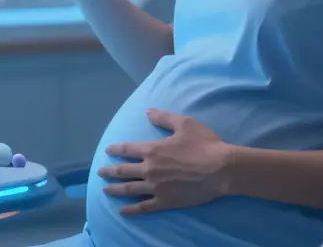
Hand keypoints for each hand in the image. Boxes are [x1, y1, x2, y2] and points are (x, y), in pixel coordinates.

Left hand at [97, 110, 231, 214]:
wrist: (222, 168)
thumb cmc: (204, 144)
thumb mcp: (184, 124)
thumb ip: (164, 118)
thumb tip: (148, 111)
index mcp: (152, 150)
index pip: (127, 149)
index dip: (115, 150)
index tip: (107, 151)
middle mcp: (149, 169)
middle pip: (123, 171)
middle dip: (110, 171)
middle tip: (100, 173)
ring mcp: (156, 187)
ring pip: (129, 189)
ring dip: (116, 189)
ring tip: (106, 190)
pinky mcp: (165, 201)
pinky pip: (144, 207)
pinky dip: (131, 209)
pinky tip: (123, 210)